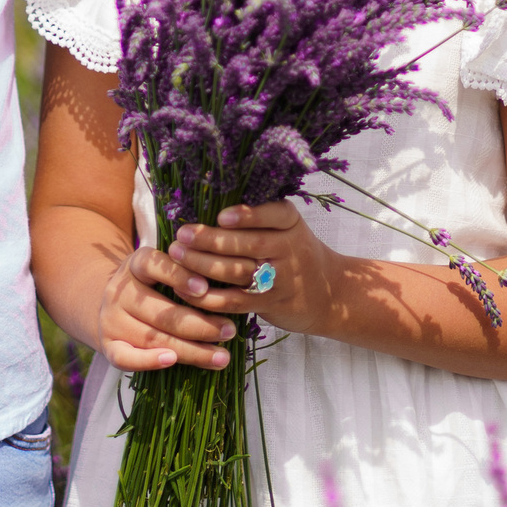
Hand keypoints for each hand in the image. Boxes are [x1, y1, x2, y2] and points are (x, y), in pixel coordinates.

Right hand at [93, 244, 241, 372]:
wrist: (113, 306)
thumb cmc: (153, 286)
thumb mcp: (164, 270)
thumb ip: (187, 273)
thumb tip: (228, 288)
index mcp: (134, 265)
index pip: (153, 265)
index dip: (178, 276)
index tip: (205, 288)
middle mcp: (119, 291)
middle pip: (160, 311)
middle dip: (199, 324)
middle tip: (230, 330)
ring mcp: (111, 320)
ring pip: (151, 337)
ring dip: (190, 349)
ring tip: (221, 356)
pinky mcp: (108, 346)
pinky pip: (125, 358)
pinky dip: (148, 360)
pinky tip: (173, 361)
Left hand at [162, 200, 344, 337]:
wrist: (330, 294)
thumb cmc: (295, 253)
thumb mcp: (288, 228)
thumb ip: (259, 218)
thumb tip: (205, 202)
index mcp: (291, 223)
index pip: (274, 214)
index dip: (247, 215)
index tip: (221, 216)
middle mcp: (289, 248)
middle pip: (248, 244)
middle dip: (211, 239)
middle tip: (182, 235)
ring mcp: (281, 278)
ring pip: (238, 271)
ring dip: (202, 265)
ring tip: (177, 257)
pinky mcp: (271, 304)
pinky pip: (236, 301)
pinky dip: (209, 297)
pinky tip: (187, 289)